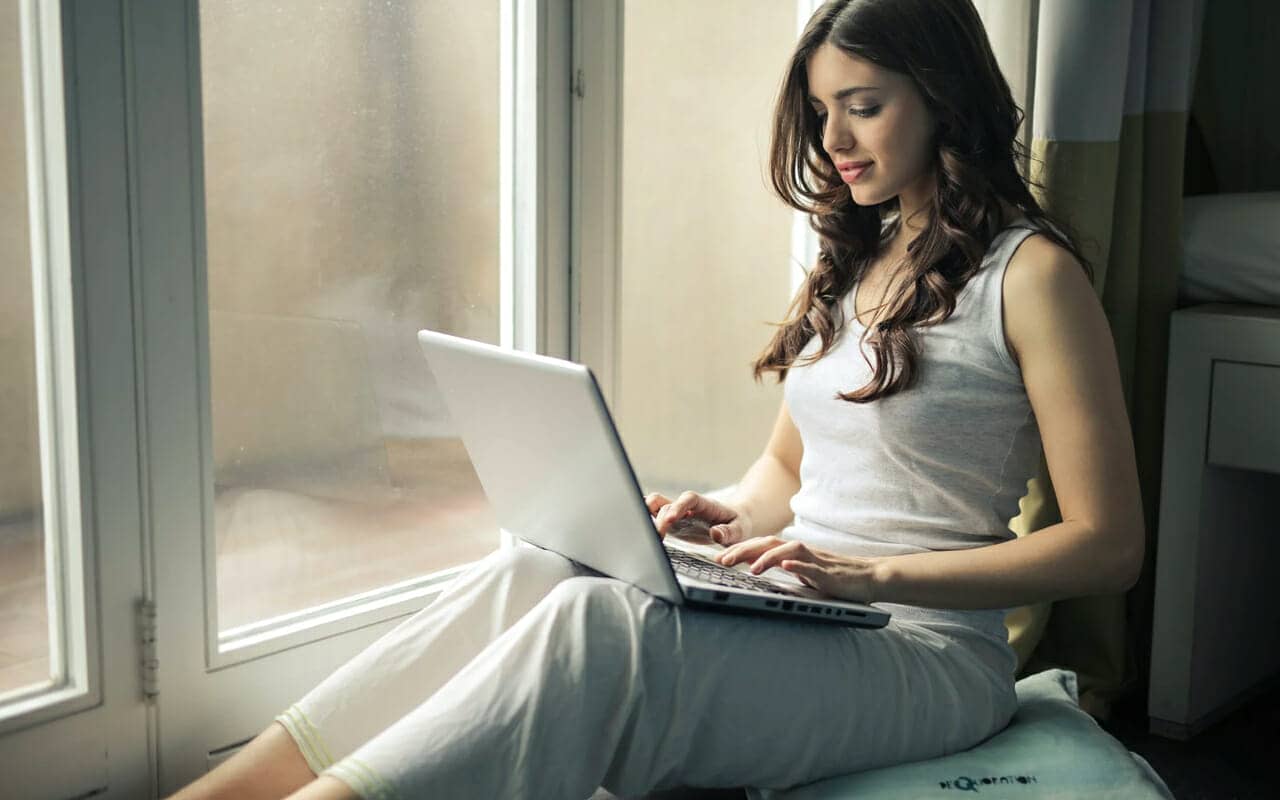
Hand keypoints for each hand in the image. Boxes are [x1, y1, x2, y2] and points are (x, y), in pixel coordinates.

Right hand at [644, 490, 752, 543]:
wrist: (734, 522)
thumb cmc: (737, 524)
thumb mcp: (739, 529)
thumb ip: (729, 532)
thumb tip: (716, 534)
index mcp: (705, 505)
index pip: (689, 499)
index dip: (678, 506)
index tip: (670, 519)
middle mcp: (687, 506)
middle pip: (666, 503)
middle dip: (659, 518)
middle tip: (658, 537)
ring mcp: (677, 513)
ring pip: (655, 505)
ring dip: (647, 515)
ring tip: (648, 536)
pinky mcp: (671, 522)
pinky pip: (653, 514)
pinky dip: (645, 518)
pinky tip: (639, 530)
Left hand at [715, 536, 880, 603]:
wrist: (869, 577)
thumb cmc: (835, 577)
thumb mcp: (803, 574)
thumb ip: (785, 569)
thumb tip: (758, 570)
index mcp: (793, 553)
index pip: (761, 546)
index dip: (740, 549)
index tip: (719, 557)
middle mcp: (801, 551)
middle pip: (768, 543)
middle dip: (744, 551)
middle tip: (722, 561)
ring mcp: (816, 560)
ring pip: (788, 551)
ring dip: (768, 558)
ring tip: (751, 568)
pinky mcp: (829, 572)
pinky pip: (812, 567)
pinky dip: (798, 566)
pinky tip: (786, 568)